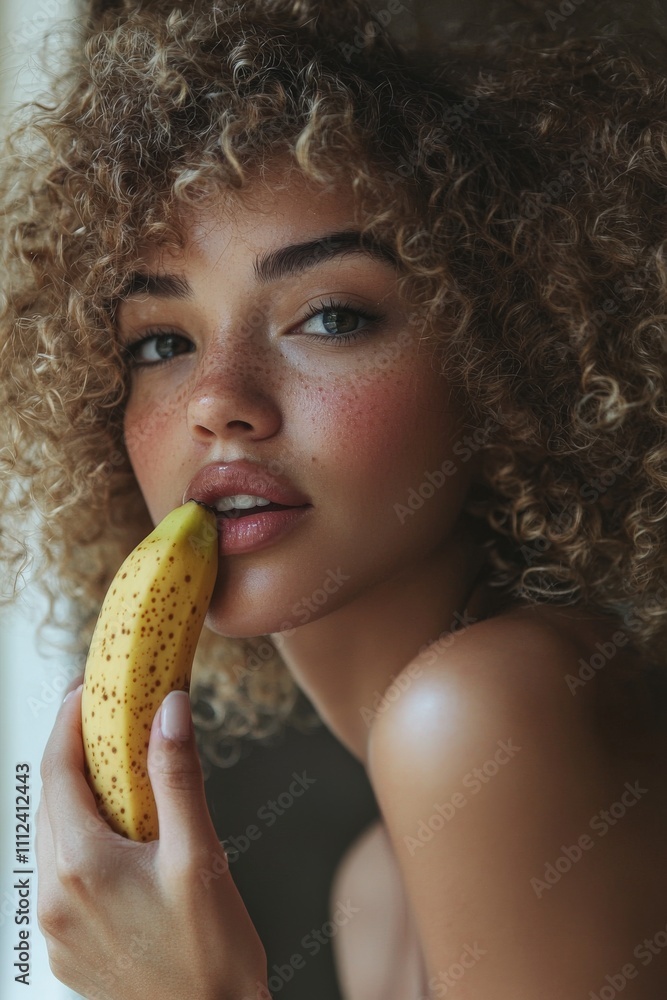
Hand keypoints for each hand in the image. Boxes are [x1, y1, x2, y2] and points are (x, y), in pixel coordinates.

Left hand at [36, 679, 268, 999]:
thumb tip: (169, 710)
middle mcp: (54, 898)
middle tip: (114, 721)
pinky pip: (65, 875)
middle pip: (53, 801)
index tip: (88, 688)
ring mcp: (55, 928)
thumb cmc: (212, 954)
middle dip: (78, 755)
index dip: (69, 721)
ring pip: (56, 837)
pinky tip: (124, 837)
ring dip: (83, 798)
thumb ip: (178, 777)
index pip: (58, 771)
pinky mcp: (66, 947)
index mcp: (81, 867)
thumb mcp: (199, 855)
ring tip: (124, 774)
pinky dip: (86, 841)